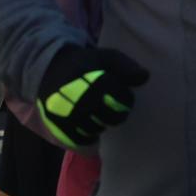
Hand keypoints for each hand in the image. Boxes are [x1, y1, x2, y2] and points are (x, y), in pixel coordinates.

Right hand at [36, 44, 150, 148]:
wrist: (50, 69)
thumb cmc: (84, 63)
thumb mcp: (106, 57)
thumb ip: (126, 66)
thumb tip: (145, 77)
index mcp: (94, 81)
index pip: (123, 99)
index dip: (126, 97)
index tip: (121, 92)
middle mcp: (80, 99)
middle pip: (113, 118)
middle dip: (116, 112)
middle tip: (109, 104)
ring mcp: (69, 115)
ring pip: (98, 129)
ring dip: (101, 122)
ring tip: (96, 110)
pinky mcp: (59, 126)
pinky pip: (82, 138)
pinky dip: (88, 134)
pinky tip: (87, 121)